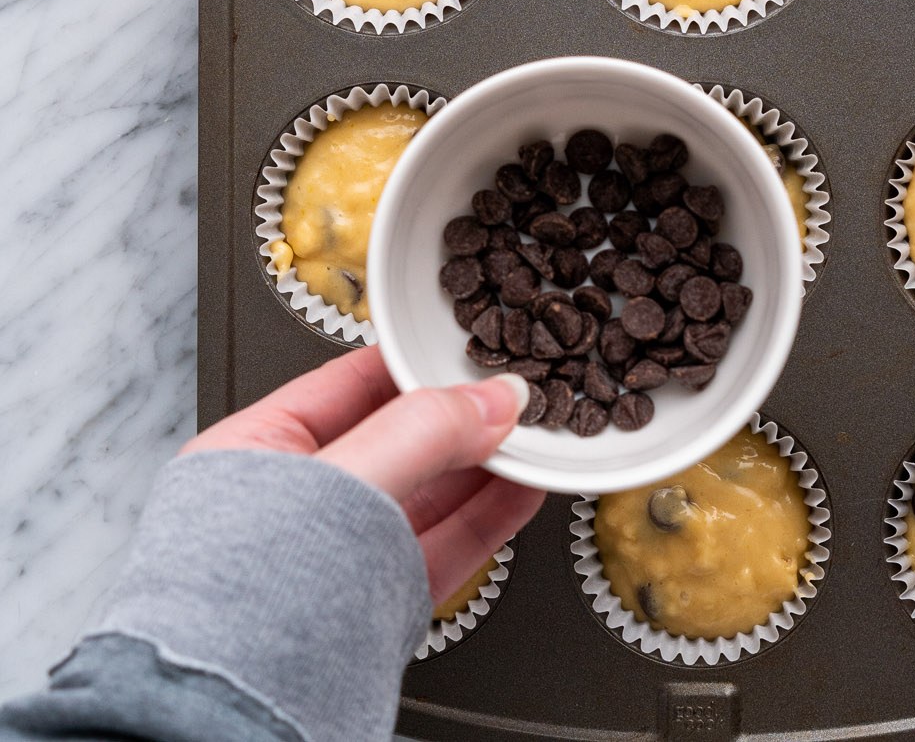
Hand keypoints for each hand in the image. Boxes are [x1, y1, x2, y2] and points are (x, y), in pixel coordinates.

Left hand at [182, 347, 544, 602]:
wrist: (235, 713)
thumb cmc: (238, 607)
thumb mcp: (340, 485)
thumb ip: (420, 434)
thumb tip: (489, 401)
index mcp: (255, 453)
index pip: (348, 386)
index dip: (414, 366)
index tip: (469, 354)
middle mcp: (298, 502)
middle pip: (399, 439)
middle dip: (461, 418)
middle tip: (515, 397)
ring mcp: (341, 554)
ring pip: (430, 494)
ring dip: (487, 465)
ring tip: (533, 438)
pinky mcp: (380, 600)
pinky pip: (445, 543)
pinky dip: (490, 514)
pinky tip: (522, 489)